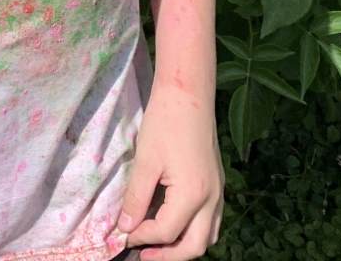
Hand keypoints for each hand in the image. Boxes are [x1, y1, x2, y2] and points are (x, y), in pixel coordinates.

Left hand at [114, 92, 222, 259]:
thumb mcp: (145, 162)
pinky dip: (193, 231)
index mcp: (193, 195)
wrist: (188, 95)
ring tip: (157, 244)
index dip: (141, 237)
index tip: (122, 235)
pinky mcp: (217, 185)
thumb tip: (124, 227)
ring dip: (183, 246)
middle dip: (168, 255)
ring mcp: (218, 193)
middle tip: (142, 254)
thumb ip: (135, 198)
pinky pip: (211, 221)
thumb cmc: (165, 124)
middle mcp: (212, 199)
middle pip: (194, 246)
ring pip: (207, 236)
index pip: (165, 232)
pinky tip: (173, 224)